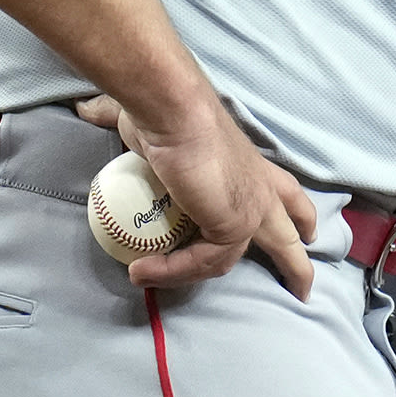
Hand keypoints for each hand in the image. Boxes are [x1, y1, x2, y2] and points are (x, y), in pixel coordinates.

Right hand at [75, 94, 319, 297]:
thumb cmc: (166, 108)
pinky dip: (171, 270)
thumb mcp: (152, 123)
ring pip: (239, 257)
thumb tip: (86, 109)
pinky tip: (143, 270)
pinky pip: (202, 262)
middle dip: (298, 264)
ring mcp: (250, 209)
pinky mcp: (234, 226)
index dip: (298, 213)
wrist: (174, 110)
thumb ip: (123, 120)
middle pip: (290, 232)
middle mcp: (258, 187)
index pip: (286, 193)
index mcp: (251, 165)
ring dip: (194, 275)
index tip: (309, 231)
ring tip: (150, 278)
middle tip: (304, 288)